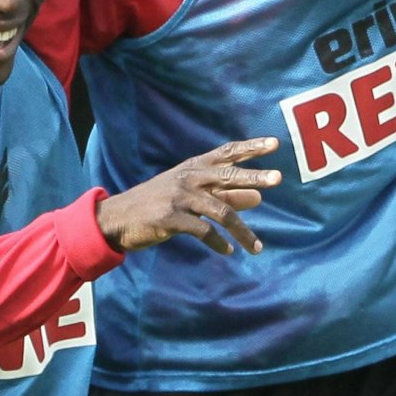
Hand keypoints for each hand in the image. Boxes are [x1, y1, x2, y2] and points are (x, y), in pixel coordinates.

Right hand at [95, 138, 282, 255]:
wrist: (117, 218)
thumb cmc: (157, 205)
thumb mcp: (190, 195)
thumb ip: (225, 195)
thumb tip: (259, 197)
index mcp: (194, 168)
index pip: (227, 153)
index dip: (250, 148)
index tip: (274, 144)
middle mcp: (189, 178)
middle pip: (227, 175)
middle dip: (253, 176)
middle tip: (278, 178)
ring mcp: (179, 197)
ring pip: (220, 211)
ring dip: (241, 231)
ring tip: (257, 247)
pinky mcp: (171, 218)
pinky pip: (203, 231)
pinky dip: (218, 243)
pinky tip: (228, 252)